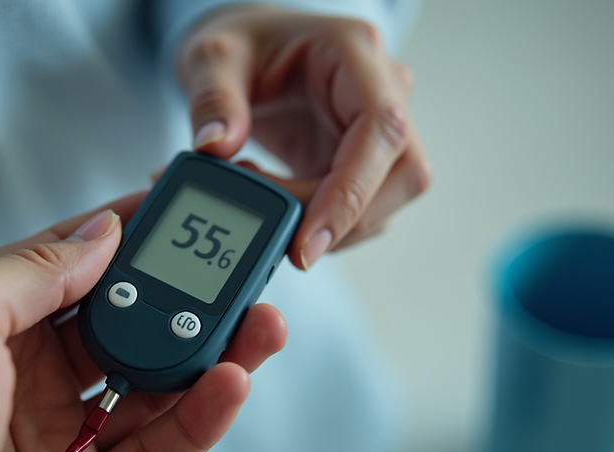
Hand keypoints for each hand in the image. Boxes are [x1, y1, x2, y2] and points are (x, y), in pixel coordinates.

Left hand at [0, 193, 286, 451]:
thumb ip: (35, 268)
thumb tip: (101, 231)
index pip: (79, 266)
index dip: (134, 237)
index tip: (186, 215)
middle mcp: (24, 379)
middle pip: (128, 327)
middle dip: (188, 300)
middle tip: (240, 276)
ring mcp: (55, 441)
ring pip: (153, 389)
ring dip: (211, 357)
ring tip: (259, 326)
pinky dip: (199, 421)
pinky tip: (228, 385)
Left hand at [179, 6, 431, 268]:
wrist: (247, 54)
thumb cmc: (240, 45)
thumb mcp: (211, 58)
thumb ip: (212, 99)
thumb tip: (216, 147)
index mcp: (355, 51)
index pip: (381, 130)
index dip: (351, 194)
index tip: (307, 244)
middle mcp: (383, 90)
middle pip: (402, 175)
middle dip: (338, 218)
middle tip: (270, 225)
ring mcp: (379, 131)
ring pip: (383, 203)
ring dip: (321, 220)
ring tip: (257, 187)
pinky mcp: (364, 163)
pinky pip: (357, 210)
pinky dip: (314, 219)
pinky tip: (272, 193)